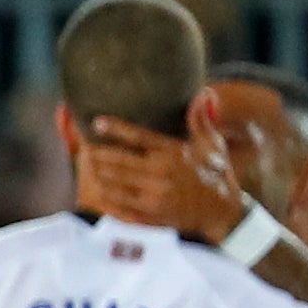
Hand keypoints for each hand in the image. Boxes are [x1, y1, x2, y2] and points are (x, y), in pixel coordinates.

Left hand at [79, 110, 247, 245]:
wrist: (222, 210)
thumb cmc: (215, 172)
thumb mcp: (212, 144)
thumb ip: (201, 119)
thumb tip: (205, 92)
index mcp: (174, 153)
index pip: (138, 137)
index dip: (115, 129)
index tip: (96, 122)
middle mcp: (161, 173)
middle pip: (118, 161)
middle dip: (98, 153)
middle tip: (85, 146)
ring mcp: (153, 196)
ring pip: (114, 182)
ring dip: (97, 173)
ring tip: (87, 164)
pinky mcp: (149, 215)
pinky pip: (118, 204)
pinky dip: (104, 195)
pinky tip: (97, 187)